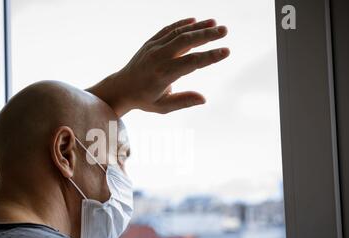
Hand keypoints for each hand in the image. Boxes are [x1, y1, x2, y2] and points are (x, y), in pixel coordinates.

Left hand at [88, 18, 229, 116]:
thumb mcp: (163, 107)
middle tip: (225, 30)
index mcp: (163, 75)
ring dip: (198, 27)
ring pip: (178, 33)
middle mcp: (158, 58)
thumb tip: (204, 99)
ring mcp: (153, 48)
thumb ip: (183, 101)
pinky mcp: (150, 42)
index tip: (226, 51)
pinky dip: (181, 24)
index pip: (191, 63)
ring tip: (215, 23)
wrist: (122, 88)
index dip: (210, 57)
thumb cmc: (144, 100)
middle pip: (186, 41)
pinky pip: (168, 30)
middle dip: (207, 35)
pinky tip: (195, 20)